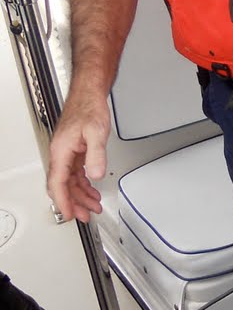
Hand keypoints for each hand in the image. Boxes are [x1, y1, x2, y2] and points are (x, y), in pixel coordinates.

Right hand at [46, 91, 110, 222]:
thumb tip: (96, 175)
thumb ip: (96, 155)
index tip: (71, 214)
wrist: (89, 94)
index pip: (58, 184)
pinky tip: (92, 188)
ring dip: (81, 195)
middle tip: (85, 215)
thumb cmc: (89, 108)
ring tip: (93, 205)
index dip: (64, 202)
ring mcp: (67, 153)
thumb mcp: (97, 132)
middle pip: (63, 186)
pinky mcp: (74, 150)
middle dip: (74, 203)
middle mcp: (61, 154)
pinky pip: (76, 173)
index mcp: (61, 152)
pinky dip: (84, 183)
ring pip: (70, 181)